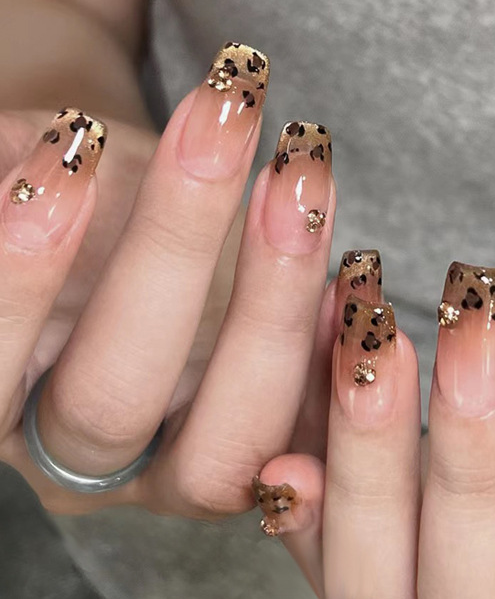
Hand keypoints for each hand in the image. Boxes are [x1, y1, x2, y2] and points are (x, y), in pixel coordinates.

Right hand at [0, 42, 335, 516]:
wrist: (138, 214)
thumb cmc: (70, 183)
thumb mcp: (25, 163)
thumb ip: (18, 165)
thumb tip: (36, 154)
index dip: (22, 273)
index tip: (72, 142)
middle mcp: (75, 462)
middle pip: (108, 404)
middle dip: (171, 251)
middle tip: (222, 122)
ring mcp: (174, 477)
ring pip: (228, 446)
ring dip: (278, 301)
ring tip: (302, 174)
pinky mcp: (267, 463)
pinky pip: (312, 448)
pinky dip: (339, 361)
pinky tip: (357, 274)